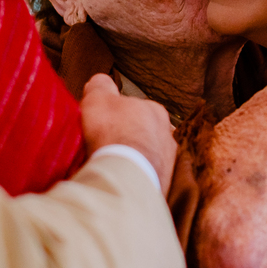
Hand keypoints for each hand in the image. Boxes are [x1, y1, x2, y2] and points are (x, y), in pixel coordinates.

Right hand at [80, 73, 176, 194]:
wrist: (126, 175)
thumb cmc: (112, 132)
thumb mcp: (98, 98)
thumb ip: (100, 86)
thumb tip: (100, 82)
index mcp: (155, 110)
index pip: (134, 109)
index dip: (115, 116)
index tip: (103, 125)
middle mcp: (167, 134)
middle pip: (142, 133)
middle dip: (128, 139)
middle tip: (107, 147)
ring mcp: (168, 162)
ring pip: (147, 157)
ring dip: (133, 160)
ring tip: (112, 167)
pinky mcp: (163, 185)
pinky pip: (146, 178)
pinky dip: (134, 178)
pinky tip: (120, 181)